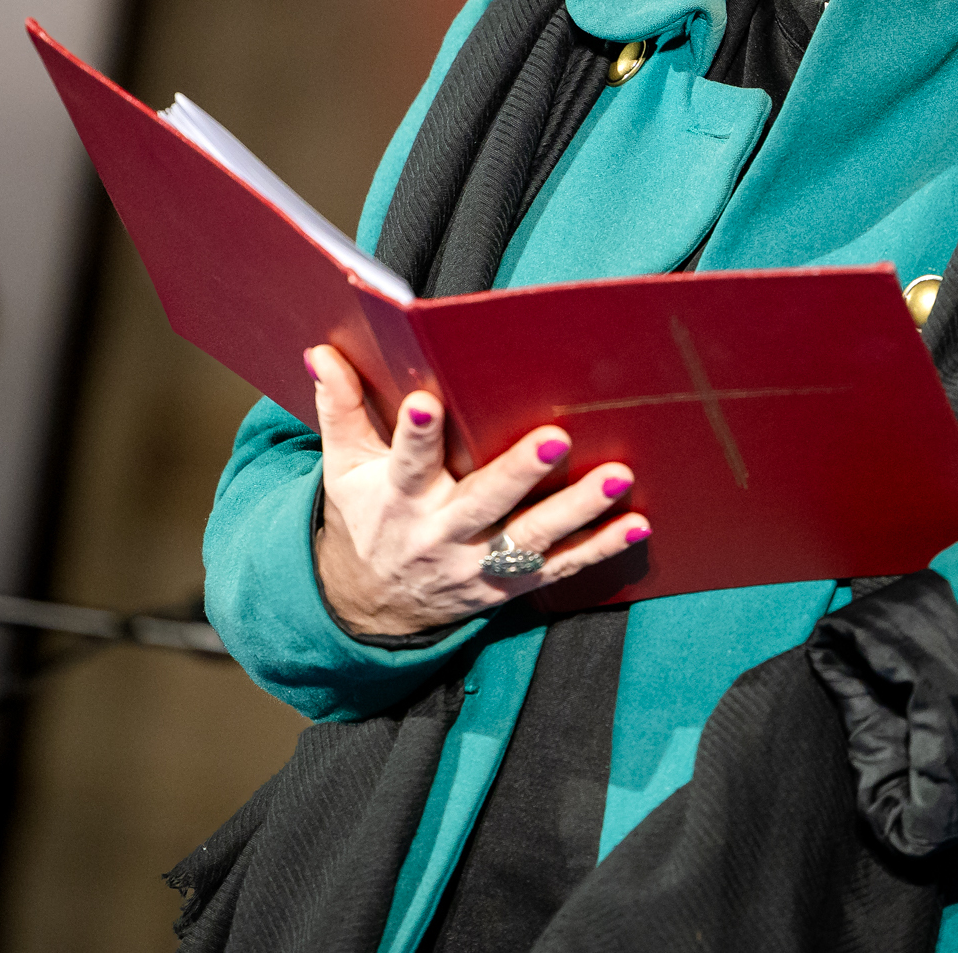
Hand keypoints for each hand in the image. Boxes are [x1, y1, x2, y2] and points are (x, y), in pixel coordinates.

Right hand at [307, 344, 648, 636]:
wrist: (373, 604)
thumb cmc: (367, 515)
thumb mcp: (344, 467)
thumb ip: (340, 408)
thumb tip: (319, 352)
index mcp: (399, 498)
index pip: (405, 463)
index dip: (414, 435)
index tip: (425, 403)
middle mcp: (441, 534)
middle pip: (483, 502)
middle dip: (519, 472)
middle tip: (556, 439)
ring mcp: (478, 564)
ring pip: (532, 538)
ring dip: (578, 510)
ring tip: (618, 477)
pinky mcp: (509, 585)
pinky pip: (560, 568)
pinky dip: (601, 549)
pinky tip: (638, 526)